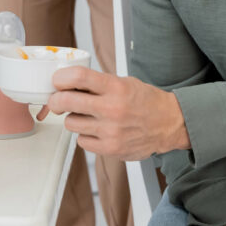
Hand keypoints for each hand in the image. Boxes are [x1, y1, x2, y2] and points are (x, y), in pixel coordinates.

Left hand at [41, 66, 188, 159]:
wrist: (169, 124)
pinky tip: (98, 130)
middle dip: (56, 100)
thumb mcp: (125, 82)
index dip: (61, 78)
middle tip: (57, 101)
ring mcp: (110, 131)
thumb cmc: (146, 101)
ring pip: (70, 123)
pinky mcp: (110, 149)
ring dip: (74, 119)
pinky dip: (86, 135)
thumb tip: (67, 83)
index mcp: (116, 87)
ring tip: (89, 116)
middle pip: (66, 102)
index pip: (78, 76)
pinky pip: (82, 141)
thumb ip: (98, 83)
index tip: (57, 81)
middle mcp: (112, 109)